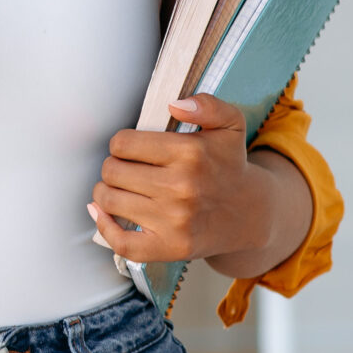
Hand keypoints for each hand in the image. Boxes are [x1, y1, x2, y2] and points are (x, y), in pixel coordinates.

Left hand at [87, 94, 274, 265]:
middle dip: (114, 167)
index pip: (122, 144)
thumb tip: (175, 105)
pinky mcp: (170, 247)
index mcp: (191, 153)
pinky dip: (105, 227)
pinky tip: (104, 213)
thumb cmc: (228, 165)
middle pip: (112, 171)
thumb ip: (207, 105)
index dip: (121, 144)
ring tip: (120, 188)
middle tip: (127, 169)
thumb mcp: (230, 124)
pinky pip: (122, 243)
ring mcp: (175, 221)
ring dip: (106, 192)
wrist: (248, 214)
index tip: (131, 149)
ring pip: (110, 201)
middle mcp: (182, 187)